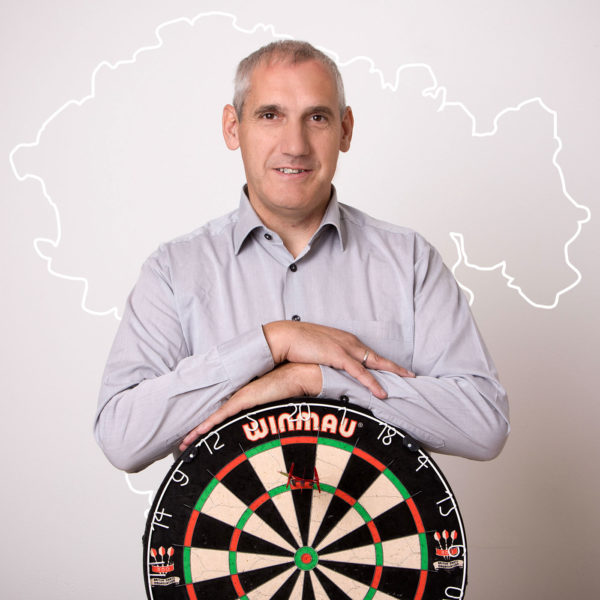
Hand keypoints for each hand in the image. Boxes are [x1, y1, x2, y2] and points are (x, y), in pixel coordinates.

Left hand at [179, 362, 320, 451]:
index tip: (197, 437)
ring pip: (213, 418)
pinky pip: (222, 415)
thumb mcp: (275, 406)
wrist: (297, 375)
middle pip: (213, 418)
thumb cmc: (289, 389)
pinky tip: (198, 432)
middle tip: (184, 444)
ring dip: (198, 432)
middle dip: (197, 432)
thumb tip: (269, 430)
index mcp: (245, 400)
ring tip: (185, 444)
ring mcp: (239, 399)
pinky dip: (209, 425)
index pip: (222, 416)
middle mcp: (239, 399)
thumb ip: (268, 415)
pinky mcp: (243, 400)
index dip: (208, 427)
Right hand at [263, 320, 413, 398]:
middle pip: (377, 356)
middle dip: (395, 366)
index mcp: (344, 339)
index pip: (368, 352)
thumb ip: (326, 357)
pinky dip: (372, 382)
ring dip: (390, 373)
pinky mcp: (338, 356)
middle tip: (411, 375)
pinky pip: (360, 372)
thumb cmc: (296, 343)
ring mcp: (345, 348)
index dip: (382, 362)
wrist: (284, 336)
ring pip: (374, 363)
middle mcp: (348, 342)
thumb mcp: (316, 349)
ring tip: (406, 381)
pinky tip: (381, 392)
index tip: (394, 368)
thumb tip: (329, 368)